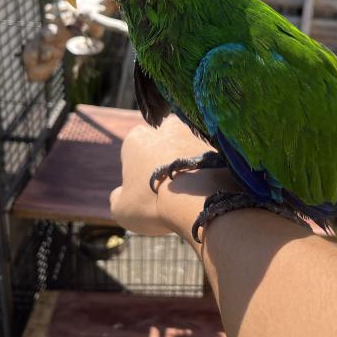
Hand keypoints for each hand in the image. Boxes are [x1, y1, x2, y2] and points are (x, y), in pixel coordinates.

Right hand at [109, 115, 235, 237]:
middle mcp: (165, 127)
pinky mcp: (218, 144)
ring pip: (189, 148)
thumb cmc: (153, 203)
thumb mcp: (122, 209)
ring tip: (193, 192)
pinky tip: (209, 190)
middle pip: (164, 143)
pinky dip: (211, 170)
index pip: (135, 149)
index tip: (147, 190)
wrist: (197, 200)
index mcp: (136, 138)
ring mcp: (194, 133)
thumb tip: (120, 195)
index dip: (139, 169)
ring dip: (190, 164)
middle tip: (172, 188)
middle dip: (167, 159)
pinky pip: (212, 157)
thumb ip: (118, 198)